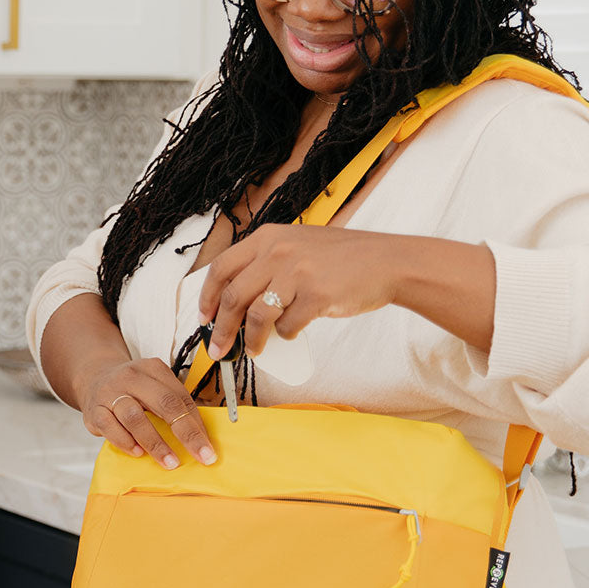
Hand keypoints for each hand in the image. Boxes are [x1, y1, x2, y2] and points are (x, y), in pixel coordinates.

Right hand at [79, 357, 215, 468]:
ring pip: (135, 417)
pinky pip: (111, 428)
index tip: (208, 448)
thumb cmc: (133, 389)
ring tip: (169, 461)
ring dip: (155, 443)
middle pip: (164, 404)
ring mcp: (110, 392)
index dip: (196, 424)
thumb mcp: (154, 386)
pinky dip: (126, 443)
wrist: (94, 378)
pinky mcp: (94, 410)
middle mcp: (132, 377)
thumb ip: (174, 405)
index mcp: (154, 369)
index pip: (181, 397)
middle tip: (199, 455)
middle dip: (185, 433)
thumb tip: (200, 436)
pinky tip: (138, 453)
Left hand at [197, 224, 397, 360]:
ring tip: (255, 350)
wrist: (384, 262)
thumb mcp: (297, 246)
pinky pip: (287, 326)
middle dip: (221, 329)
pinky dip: (286, 335)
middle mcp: (277, 252)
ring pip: (256, 316)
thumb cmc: (341, 259)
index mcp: (268, 237)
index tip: (204, 319)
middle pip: (233, 297)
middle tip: (218, 349)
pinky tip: (293, 332)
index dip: (207, 298)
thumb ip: (267, 265)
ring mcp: (296, 273)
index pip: (221, 268)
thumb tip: (236, 304)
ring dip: (251, 340)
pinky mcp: (315, 295)